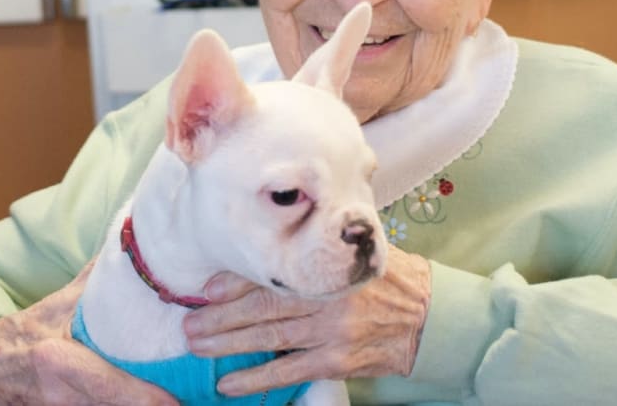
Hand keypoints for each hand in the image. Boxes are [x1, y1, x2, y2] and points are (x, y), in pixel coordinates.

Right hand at [0, 263, 176, 405]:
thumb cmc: (24, 333)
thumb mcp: (56, 306)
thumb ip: (97, 281)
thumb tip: (133, 243)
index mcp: (56, 361)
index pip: (105, 385)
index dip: (140, 397)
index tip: (173, 403)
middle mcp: (58, 396)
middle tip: (190, 403)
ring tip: (183, 404)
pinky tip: (153, 405)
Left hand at [183, 244, 430, 396]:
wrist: (428, 315)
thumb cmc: (389, 277)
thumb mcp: (359, 249)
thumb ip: (323, 245)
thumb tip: (280, 233)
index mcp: (330, 267)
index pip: (276, 272)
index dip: (237, 281)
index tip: (206, 287)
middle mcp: (326, 298)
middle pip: (264, 307)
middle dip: (221, 316)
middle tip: (188, 322)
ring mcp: (331, 332)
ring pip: (269, 338)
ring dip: (228, 343)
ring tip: (196, 345)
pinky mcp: (336, 361)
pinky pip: (289, 371)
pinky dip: (257, 378)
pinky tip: (229, 383)